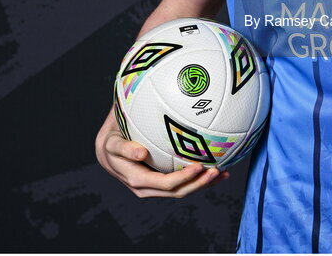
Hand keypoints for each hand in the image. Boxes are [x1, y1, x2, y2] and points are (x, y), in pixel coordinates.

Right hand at [95, 121, 228, 197]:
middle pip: (178, 192)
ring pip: (183, 190)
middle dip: (199, 184)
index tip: (199, 166)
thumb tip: (141, 153)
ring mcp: (157, 187)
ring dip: (203, 184)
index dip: (183, 178)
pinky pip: (183, 183)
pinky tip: (216, 169)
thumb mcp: (112, 142)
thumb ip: (124, 147)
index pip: (165, 184)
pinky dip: (199, 179)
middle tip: (217, 170)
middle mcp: (149, 188)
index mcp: (137, 180)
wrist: (108, 150)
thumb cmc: (112, 141)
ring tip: (223, 173)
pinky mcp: (163, 181)